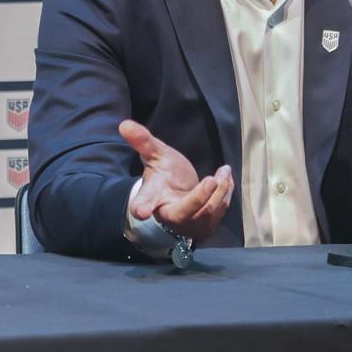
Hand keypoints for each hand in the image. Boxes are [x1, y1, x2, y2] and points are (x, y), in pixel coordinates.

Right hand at [120, 120, 232, 242]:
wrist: (179, 192)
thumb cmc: (164, 174)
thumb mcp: (155, 155)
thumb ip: (143, 141)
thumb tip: (125, 125)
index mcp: (151, 198)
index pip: (143, 204)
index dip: (142, 207)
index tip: (142, 211)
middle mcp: (168, 216)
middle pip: (184, 213)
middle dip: (200, 197)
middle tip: (211, 179)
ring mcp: (187, 224)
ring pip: (207, 212)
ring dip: (219, 190)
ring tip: (224, 170)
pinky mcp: (204, 226)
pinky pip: (219, 212)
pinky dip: (226, 194)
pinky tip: (226, 179)